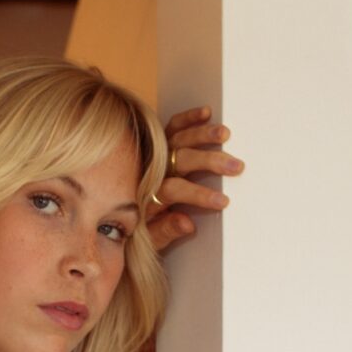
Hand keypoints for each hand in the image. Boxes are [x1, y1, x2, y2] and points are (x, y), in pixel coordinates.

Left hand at [149, 106, 242, 251]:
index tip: (223, 201)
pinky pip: (173, 126)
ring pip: (179, 139)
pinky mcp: (160, 142)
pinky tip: (206, 112)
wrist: (117, 210)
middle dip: (209, 162)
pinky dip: (188, 118)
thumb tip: (188, 223)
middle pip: (182, 159)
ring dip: (203, 135)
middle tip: (235, 166)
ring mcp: (156, 153)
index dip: (199, 195)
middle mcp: (152, 169)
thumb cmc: (137, 227)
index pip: (176, 190)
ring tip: (225, 134)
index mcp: (148, 193)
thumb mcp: (149, 238)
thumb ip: (166, 231)